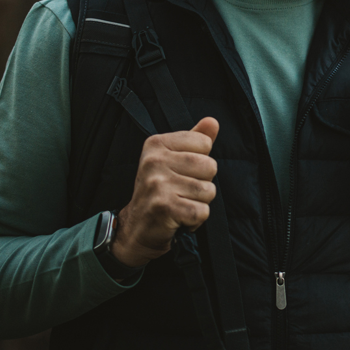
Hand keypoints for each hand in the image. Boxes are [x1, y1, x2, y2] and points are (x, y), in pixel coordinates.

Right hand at [111, 117, 218, 267]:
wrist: (137, 227)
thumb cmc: (160, 190)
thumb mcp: (174, 159)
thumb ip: (195, 139)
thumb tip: (213, 121)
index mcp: (157, 144)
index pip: (204, 143)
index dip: (202, 161)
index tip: (182, 172)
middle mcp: (154, 161)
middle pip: (210, 166)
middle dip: (204, 183)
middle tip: (182, 191)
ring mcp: (158, 184)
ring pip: (208, 190)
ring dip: (200, 203)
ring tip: (181, 204)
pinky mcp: (164, 207)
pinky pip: (201, 212)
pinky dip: (196, 220)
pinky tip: (180, 218)